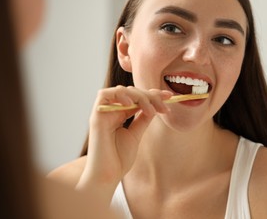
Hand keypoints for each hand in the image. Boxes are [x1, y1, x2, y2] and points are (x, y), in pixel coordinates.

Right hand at [76, 86, 171, 202]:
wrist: (108, 175)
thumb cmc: (119, 159)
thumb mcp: (136, 134)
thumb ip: (143, 119)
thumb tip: (154, 105)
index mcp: (120, 115)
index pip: (137, 98)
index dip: (153, 94)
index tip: (169, 96)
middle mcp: (112, 111)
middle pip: (132, 92)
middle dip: (151, 96)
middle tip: (164, 107)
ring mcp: (104, 113)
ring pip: (121, 90)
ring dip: (139, 96)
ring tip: (150, 111)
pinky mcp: (97, 116)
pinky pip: (104, 94)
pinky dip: (119, 94)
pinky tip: (131, 103)